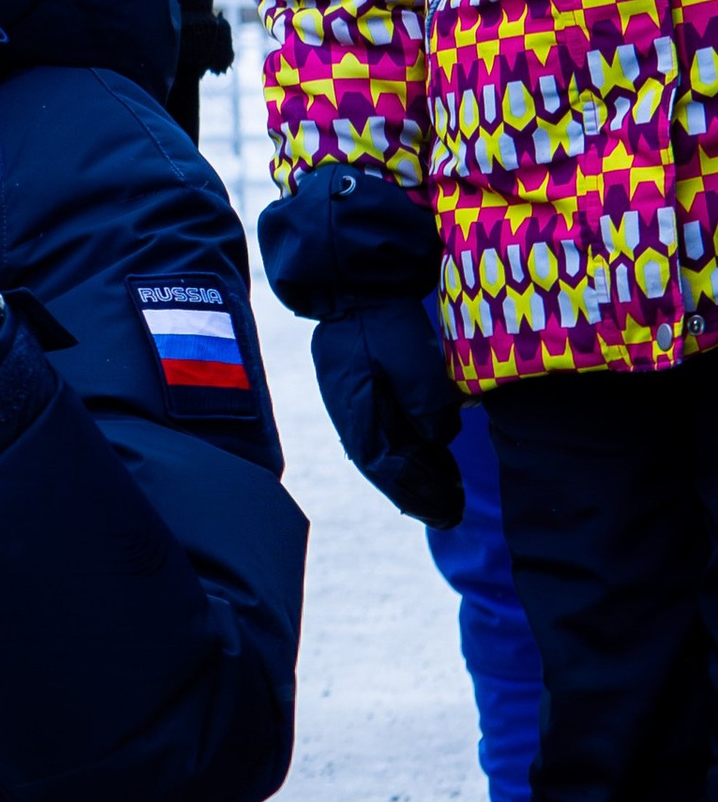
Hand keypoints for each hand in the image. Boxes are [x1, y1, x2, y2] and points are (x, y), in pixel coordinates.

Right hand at [310, 303, 462, 528]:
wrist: (354, 286)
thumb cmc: (383, 321)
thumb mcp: (412, 362)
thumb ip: (427, 406)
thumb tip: (438, 439)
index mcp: (356, 413)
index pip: (385, 467)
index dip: (417, 492)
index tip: (446, 511)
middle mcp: (350, 417)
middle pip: (386, 467)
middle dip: (419, 494)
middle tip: (452, 515)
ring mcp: (354, 405)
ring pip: (387, 452)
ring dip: (418, 475)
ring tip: (449, 495)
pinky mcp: (362, 392)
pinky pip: (387, 432)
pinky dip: (412, 451)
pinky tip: (434, 458)